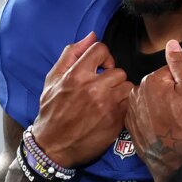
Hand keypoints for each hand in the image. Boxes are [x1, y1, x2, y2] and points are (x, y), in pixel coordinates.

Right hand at [31, 32, 133, 167]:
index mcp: (76, 75)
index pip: (101, 49)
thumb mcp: (53, 79)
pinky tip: (111, 110)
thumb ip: (71, 54)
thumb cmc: (51, 110)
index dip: (103, 56)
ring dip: (120, 91)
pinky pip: (129, 104)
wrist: (53, 146)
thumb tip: (92, 36)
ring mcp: (106, 106)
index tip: (100, 66)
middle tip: (103, 86)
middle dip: (112, 77)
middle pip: (118, 70)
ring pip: (127, 87)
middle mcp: (93, 89)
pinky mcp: (115, 121)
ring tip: (109, 98)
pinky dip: (123, 106)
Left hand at [125, 40, 181, 181]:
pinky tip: (156, 125)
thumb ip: (179, 65)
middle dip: (165, 93)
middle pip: (154, 84)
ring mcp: (130, 107)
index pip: (166, 73)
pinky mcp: (128, 123)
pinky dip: (146, 116)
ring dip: (154, 104)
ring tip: (166, 119)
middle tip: (175, 110)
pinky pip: (139, 112)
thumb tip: (172, 43)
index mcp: (151, 79)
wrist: (171, 156)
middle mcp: (136, 90)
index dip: (177, 85)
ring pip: (146, 98)